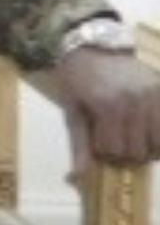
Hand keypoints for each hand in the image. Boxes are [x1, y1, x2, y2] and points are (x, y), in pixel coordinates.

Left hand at [53, 46, 159, 171]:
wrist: (92, 48)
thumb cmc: (77, 81)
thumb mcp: (72, 112)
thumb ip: (79, 145)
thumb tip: (78, 176)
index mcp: (108, 107)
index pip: (114, 151)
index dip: (105, 152)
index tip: (99, 142)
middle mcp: (135, 102)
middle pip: (138, 151)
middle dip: (124, 152)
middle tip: (115, 140)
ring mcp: (153, 96)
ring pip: (158, 144)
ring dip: (144, 147)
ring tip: (131, 135)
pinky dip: (158, 137)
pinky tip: (147, 132)